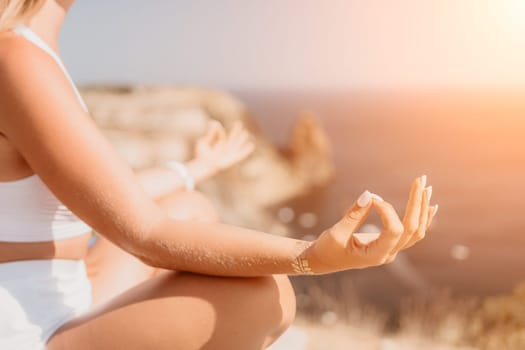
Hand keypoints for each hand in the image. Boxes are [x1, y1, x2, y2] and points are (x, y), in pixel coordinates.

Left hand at [193, 120, 254, 173]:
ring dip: (241, 139)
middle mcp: (224, 149)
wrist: (204, 164)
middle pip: (232, 139)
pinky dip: (246, 151)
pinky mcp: (232, 159)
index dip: (218, 129)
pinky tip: (251, 145)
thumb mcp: (204, 142)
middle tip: (239, 123)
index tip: (213, 123)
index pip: (221, 135)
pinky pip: (240, 154)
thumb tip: (213, 122)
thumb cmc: (202, 155)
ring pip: (236, 145)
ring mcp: (228, 154)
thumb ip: (210, 133)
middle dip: (235, 132)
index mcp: (217, 145)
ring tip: (246, 133)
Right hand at [305, 176, 437, 273]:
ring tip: (426, 186)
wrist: (323, 261)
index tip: (371, 198)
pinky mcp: (390, 244)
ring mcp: (392, 250)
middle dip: (417, 203)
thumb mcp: (336, 232)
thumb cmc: (327, 248)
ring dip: (422, 208)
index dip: (387, 210)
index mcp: (376, 255)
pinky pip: (412, 233)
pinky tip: (430, 204)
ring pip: (417, 231)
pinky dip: (422, 217)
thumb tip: (369, 194)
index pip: (394, 230)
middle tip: (419, 180)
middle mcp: (388, 254)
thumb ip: (353, 214)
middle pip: (413, 229)